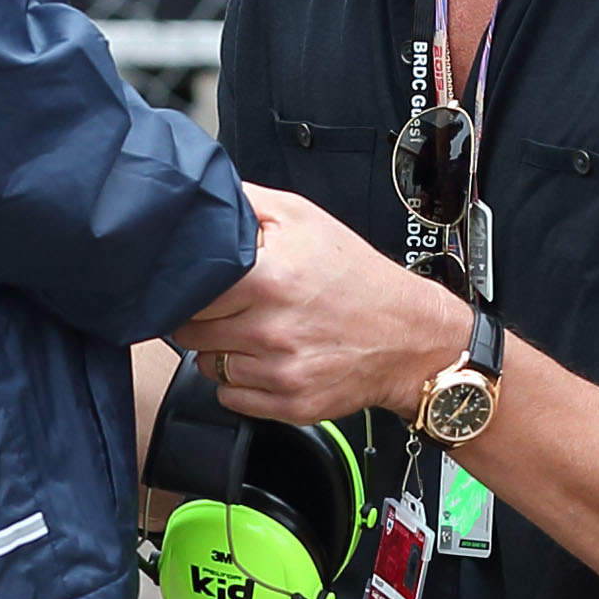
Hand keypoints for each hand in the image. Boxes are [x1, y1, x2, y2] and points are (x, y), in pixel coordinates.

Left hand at [176, 184, 469, 425]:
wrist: (409, 334)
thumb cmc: (356, 276)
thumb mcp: (304, 218)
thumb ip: (248, 204)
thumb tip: (203, 195)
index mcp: (270, 279)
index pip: (189, 289)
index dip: (189, 284)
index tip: (199, 281)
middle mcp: (272, 330)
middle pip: (190, 330)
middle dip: (201, 316)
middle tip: (228, 305)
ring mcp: (280, 372)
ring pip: (206, 366)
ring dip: (218, 350)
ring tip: (251, 331)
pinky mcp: (288, 404)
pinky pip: (230, 397)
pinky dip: (238, 381)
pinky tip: (263, 359)